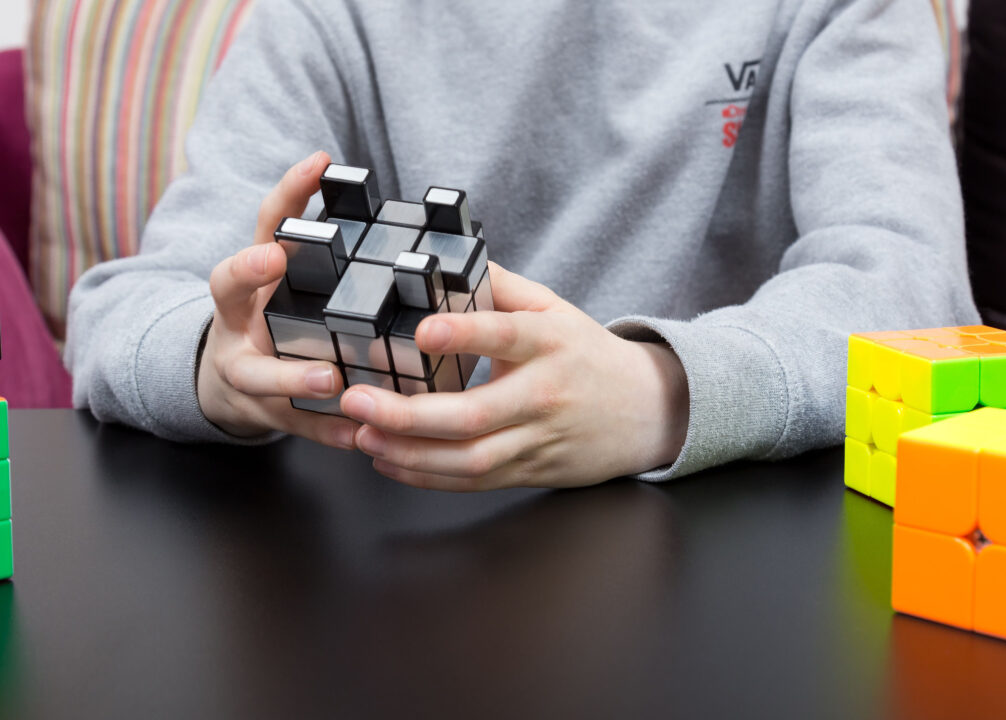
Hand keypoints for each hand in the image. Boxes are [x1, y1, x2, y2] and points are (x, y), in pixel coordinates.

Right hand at [197, 151, 358, 448]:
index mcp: (256, 277)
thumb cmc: (274, 320)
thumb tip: (399, 208)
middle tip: (273, 257)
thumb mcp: (289, 282)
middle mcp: (239, 317)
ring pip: (256, 372)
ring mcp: (243, 367)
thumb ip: (326, 251)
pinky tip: (359, 436)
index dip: (287, 192)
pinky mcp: (263, 413)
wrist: (224, 385)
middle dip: (246, 269)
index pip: (263, 223)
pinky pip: (296, 426)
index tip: (319, 163)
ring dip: (291, 375)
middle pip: (226, 286)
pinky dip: (327, 432)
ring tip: (327, 378)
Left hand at [339, 263, 689, 489]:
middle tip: (358, 399)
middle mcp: (544, 394)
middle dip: (407, 413)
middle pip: (473, 415)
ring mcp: (538, 439)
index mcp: (551, 343)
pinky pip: (474, 480)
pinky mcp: (531, 471)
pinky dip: (427, 475)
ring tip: (363, 434)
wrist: (647, 412)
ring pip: (469, 458)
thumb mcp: (555, 308)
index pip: (507, 337)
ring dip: (410, 452)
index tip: (423, 330)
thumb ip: (500, 288)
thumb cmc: (588, 355)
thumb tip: (444, 261)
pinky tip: (390, 460)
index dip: (465, 335)